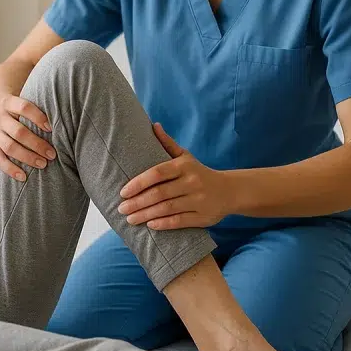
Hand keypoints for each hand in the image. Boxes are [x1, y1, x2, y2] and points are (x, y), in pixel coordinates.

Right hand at [0, 93, 56, 180]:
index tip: (51, 129)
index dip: (38, 117)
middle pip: (18, 131)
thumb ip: (39, 110)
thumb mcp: (27, 101)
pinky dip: (10, 169)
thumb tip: (63, 120)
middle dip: (37, 144)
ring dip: (27, 157)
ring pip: (8, 146)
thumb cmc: (21, 108)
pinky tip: (23, 176)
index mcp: (9, 102)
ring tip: (43, 164)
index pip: (24, 107)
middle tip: (52, 154)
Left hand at [118, 123, 234, 229]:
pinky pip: (180, 221)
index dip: (139, 183)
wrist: (229, 191)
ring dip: (146, 215)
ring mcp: (199, 200)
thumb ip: (168, 143)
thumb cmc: (198, 172)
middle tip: (121, 209)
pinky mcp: (203, 217)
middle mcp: (192, 182)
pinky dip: (164, 224)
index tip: (123, 192)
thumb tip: (153, 125)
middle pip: (160, 193)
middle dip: (138, 202)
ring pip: (167, 209)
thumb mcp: (185, 156)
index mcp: (184, 166)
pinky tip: (150, 225)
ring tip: (130, 218)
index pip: (157, 173)